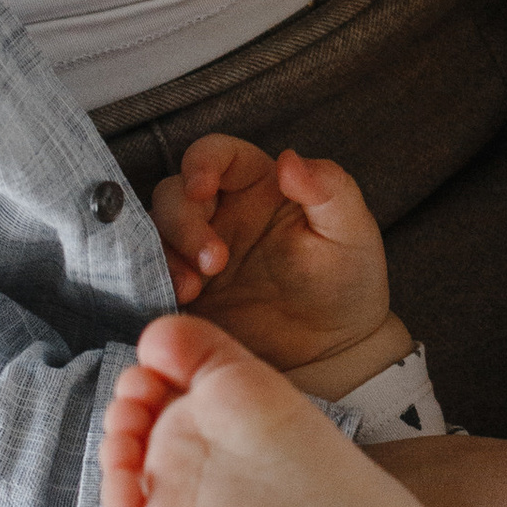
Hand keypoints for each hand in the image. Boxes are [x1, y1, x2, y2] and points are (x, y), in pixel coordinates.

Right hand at [149, 135, 403, 390]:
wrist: (334, 351)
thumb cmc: (347, 281)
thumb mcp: (351, 233)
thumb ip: (330, 189)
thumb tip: (289, 158)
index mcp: (258, 184)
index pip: (217, 154)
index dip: (201, 163)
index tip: (201, 188)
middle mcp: (220, 211)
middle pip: (175, 193)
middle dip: (183, 221)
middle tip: (213, 263)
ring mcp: (197, 252)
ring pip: (158, 233)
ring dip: (167, 254)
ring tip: (192, 289)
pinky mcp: (186, 291)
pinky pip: (155, 276)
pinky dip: (158, 282)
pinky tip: (181, 300)